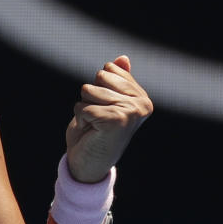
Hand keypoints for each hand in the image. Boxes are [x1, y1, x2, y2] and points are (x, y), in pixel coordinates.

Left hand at [65, 56, 152, 182]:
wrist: (87, 165)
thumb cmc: (94, 131)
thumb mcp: (103, 101)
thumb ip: (116, 80)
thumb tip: (122, 58)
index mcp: (142, 97)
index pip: (109, 69)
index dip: (98, 87)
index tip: (104, 109)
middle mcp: (142, 104)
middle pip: (100, 77)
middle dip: (90, 96)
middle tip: (97, 119)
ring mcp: (131, 112)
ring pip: (89, 90)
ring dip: (85, 108)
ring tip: (94, 126)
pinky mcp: (116, 121)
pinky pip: (84, 107)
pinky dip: (81, 119)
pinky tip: (91, 132)